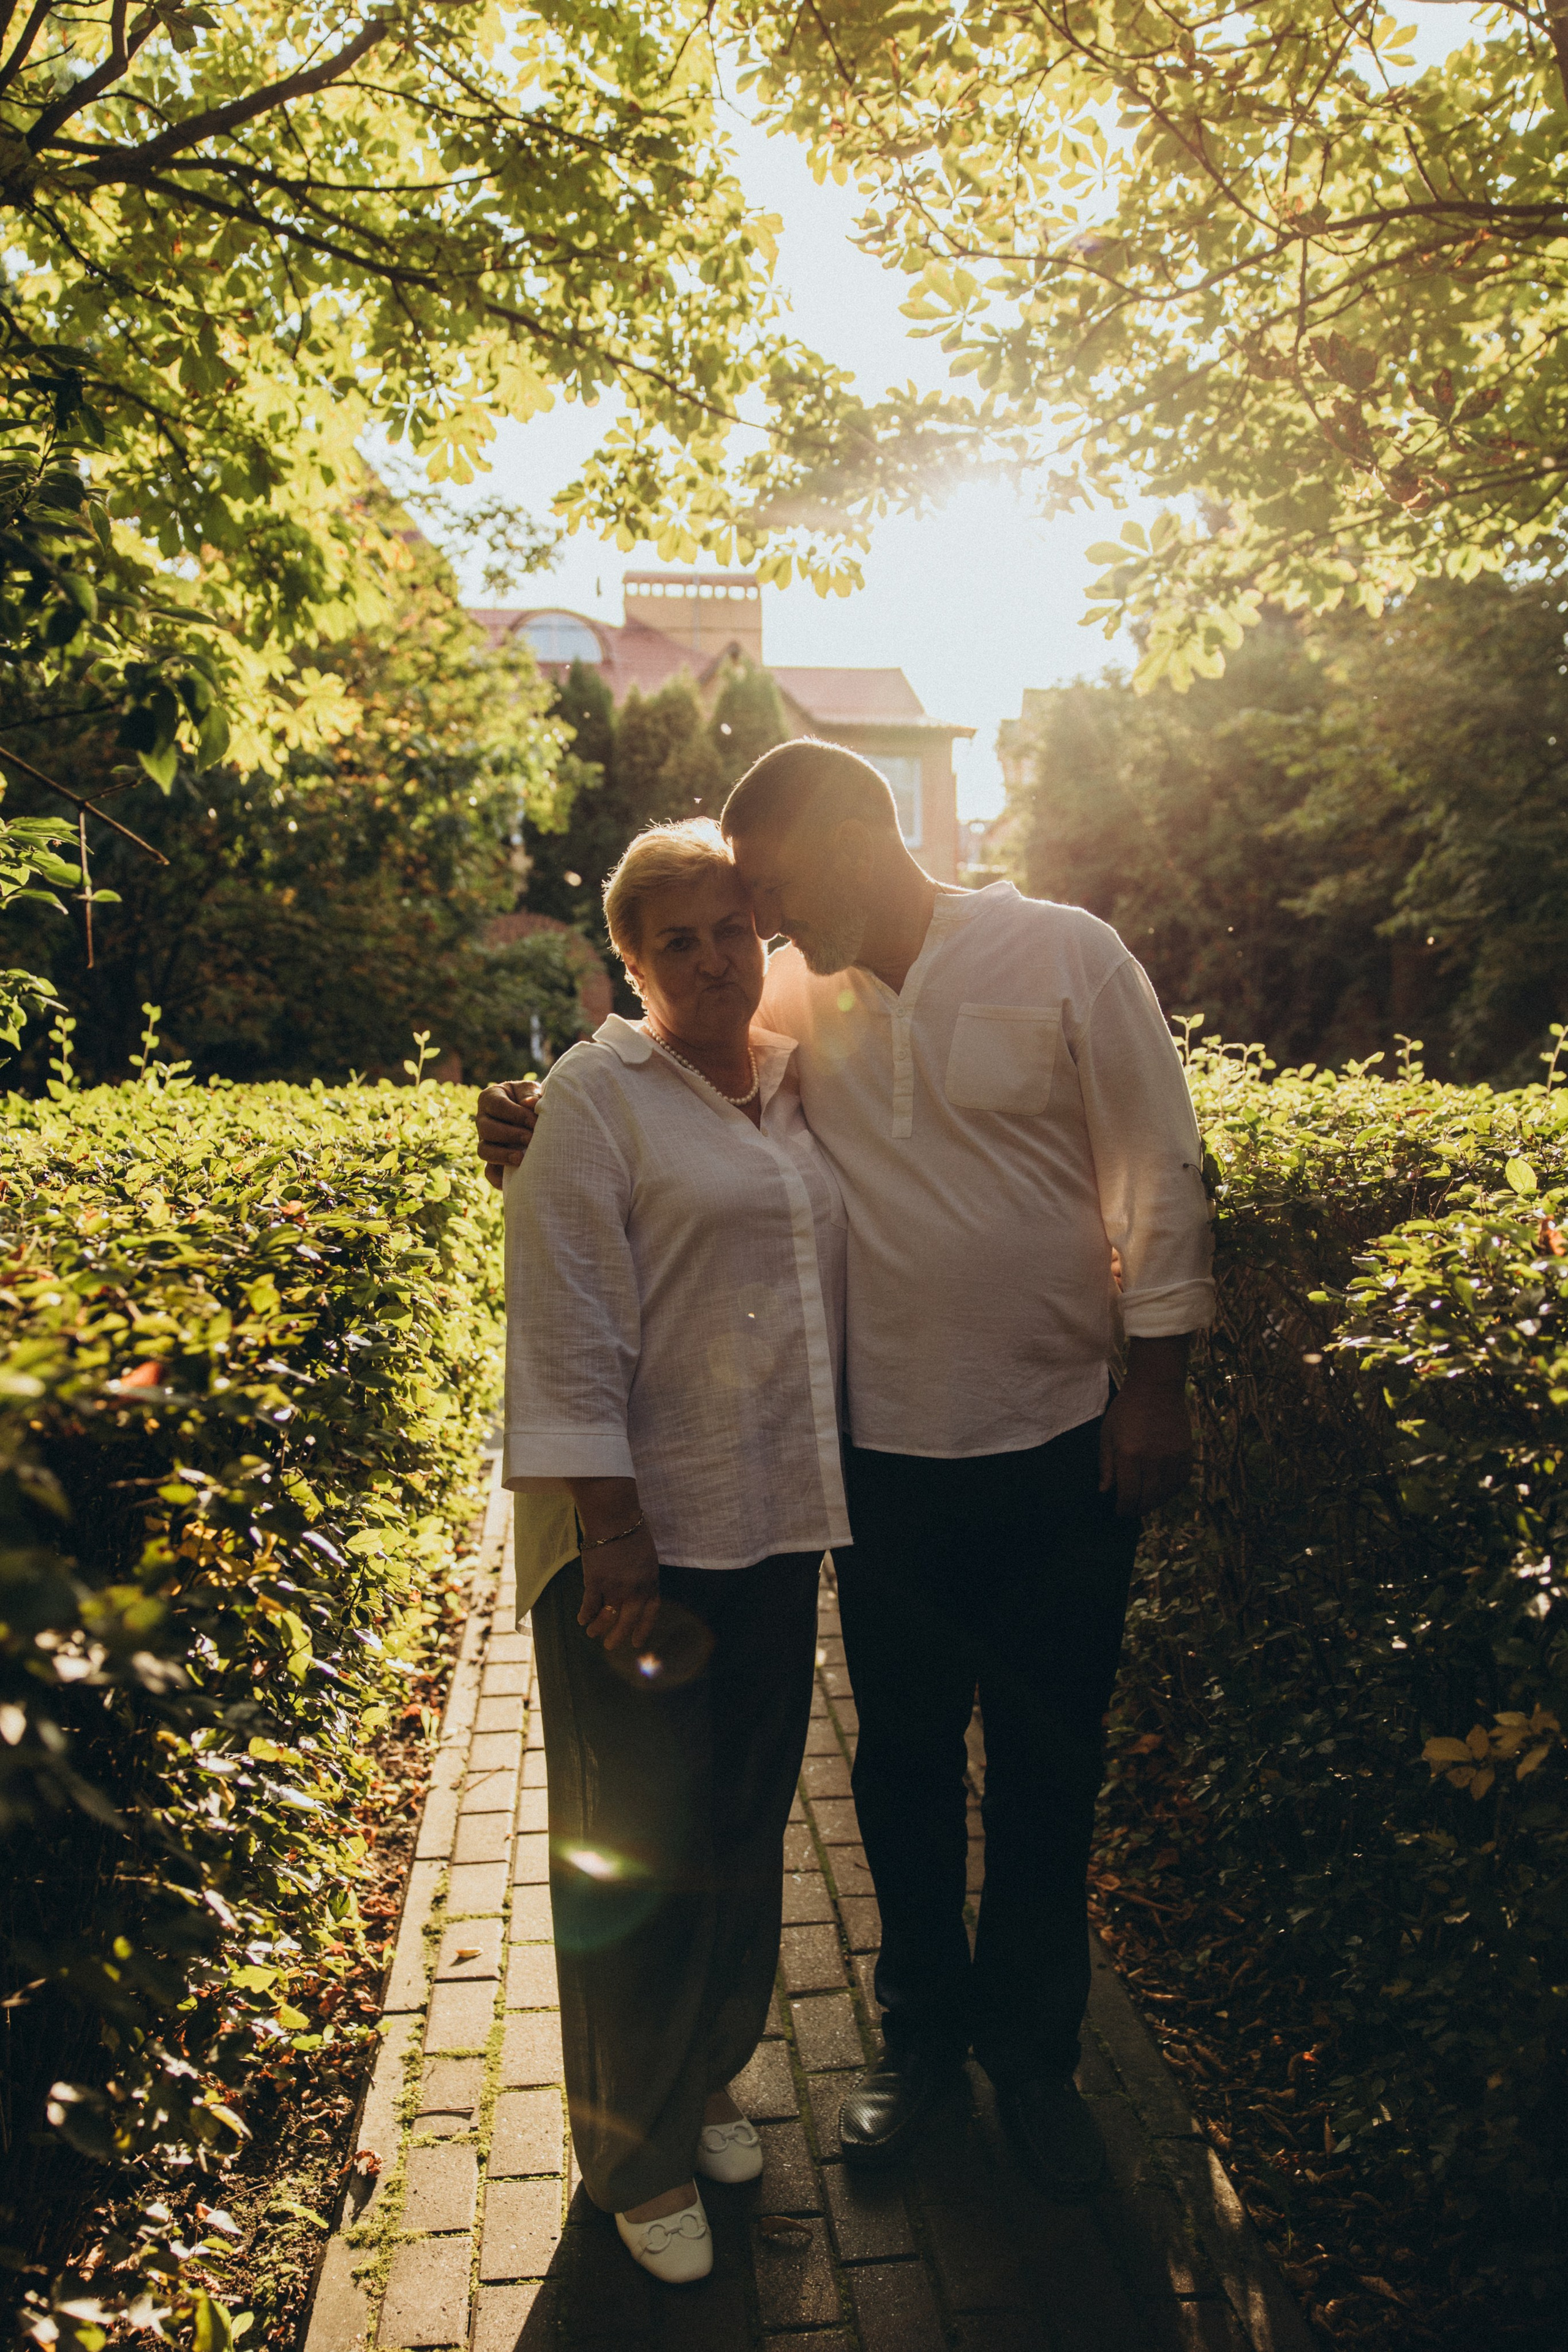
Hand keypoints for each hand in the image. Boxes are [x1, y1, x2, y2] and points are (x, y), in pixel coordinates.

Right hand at [477, 1079, 540, 1190]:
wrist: (534, 1115)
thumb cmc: (532, 1099)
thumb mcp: (531, 1091)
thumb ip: (530, 1095)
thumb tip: (529, 1103)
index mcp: (490, 1098)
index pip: (498, 1106)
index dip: (517, 1114)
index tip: (535, 1122)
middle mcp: (482, 1120)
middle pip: (487, 1129)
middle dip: (510, 1135)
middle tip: (531, 1138)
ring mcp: (485, 1141)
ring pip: (484, 1151)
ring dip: (502, 1155)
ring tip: (521, 1158)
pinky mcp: (493, 1160)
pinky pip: (489, 1172)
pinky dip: (499, 1178)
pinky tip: (516, 1178)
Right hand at [577, 1522, 660, 1652]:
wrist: (615, 1520)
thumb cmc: (632, 1532)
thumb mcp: (648, 1558)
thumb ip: (644, 1578)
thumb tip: (638, 1593)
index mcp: (651, 1583)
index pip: (650, 1614)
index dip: (642, 1630)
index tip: (635, 1642)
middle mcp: (635, 1591)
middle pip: (627, 1622)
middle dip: (618, 1637)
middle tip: (610, 1646)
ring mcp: (615, 1589)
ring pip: (606, 1618)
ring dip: (598, 1628)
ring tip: (592, 1634)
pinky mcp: (596, 1583)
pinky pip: (589, 1606)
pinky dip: (585, 1615)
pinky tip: (581, 1619)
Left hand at [1098, 1337, 1194, 1517]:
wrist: (1156, 1388)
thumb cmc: (1126, 1409)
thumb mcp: (1107, 1434)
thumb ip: (1106, 1465)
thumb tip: (1105, 1490)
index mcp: (1129, 1455)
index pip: (1128, 1494)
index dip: (1124, 1508)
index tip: (1120, 1511)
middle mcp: (1152, 1459)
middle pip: (1148, 1498)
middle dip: (1138, 1509)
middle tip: (1132, 1511)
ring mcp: (1172, 1457)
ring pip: (1166, 1493)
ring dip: (1156, 1503)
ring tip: (1147, 1503)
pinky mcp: (1186, 1452)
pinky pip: (1182, 1481)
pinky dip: (1172, 1491)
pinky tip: (1164, 1491)